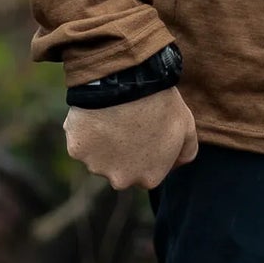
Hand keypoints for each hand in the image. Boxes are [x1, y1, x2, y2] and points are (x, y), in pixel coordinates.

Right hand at [63, 87, 197, 189]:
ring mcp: (96, 167)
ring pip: (99, 156)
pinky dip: (87, 131)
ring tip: (115, 115)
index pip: (148, 170)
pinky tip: (98, 113)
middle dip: (125, 151)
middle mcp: (121, 180)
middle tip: (130, 123)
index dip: (149, 149)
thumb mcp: (187, 127)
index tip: (148, 130)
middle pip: (121, 168)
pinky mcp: (76, 150)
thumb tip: (175, 165)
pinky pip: (81, 142)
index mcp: (149, 178)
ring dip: (105, 142)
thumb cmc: (160, 103)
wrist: (129, 82)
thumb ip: (185, 153)